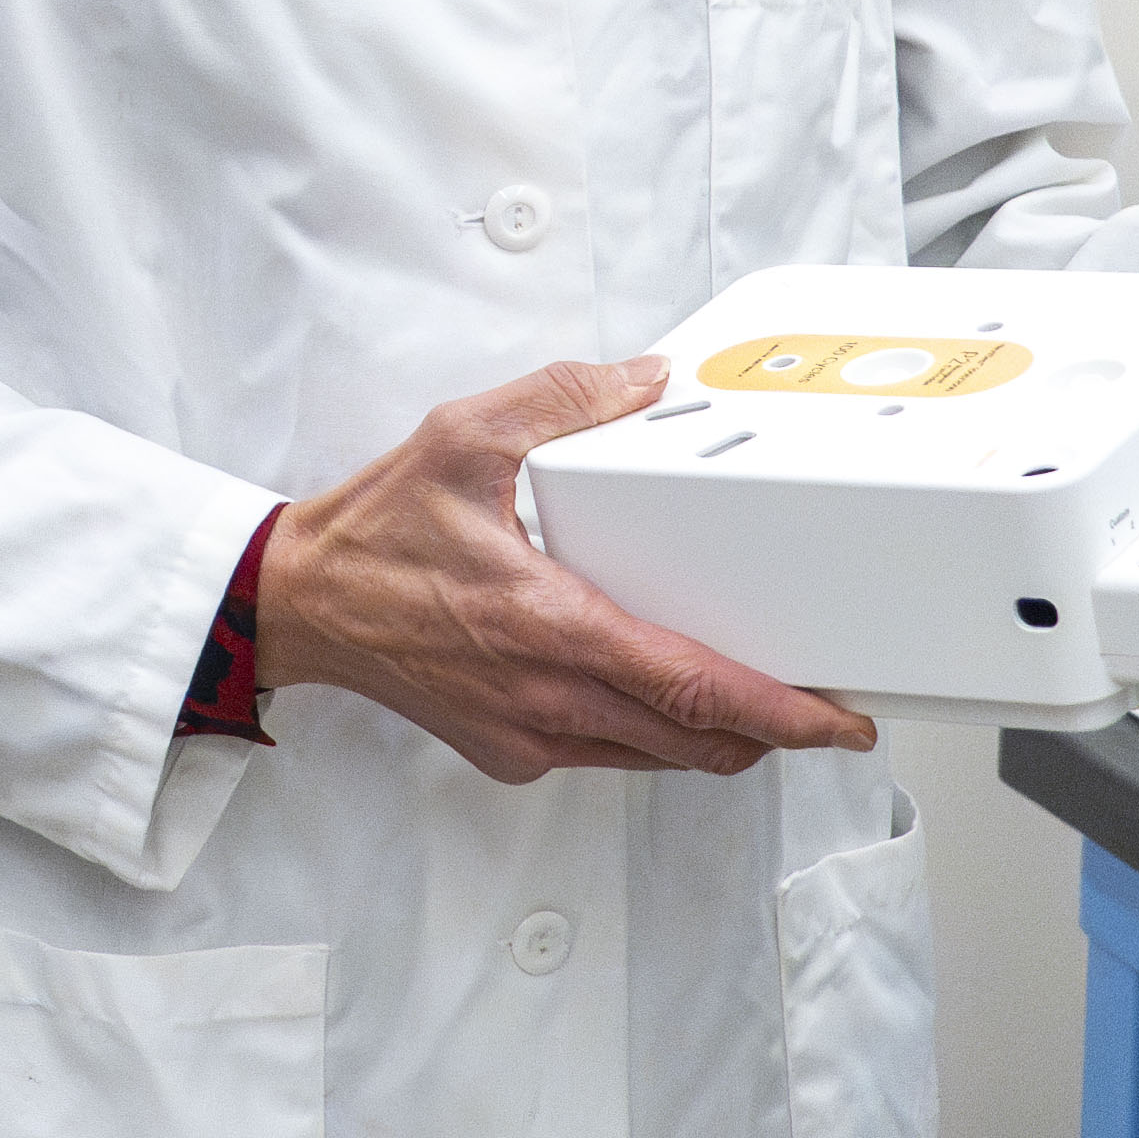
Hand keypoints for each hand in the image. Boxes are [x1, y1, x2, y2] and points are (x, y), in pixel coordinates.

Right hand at [256, 357, 878, 780]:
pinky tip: (665, 692)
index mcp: (548, 625)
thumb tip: (646, 381)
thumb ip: (563, 399)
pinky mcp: (509, 750)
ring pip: (657, 757)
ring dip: (716, 735)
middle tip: (826, 709)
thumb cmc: (373, 532)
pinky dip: (655, 733)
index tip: (837, 721)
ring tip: (759, 696)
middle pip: (695, 742)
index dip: (780, 713)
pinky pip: (610, 754)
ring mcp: (528, 736)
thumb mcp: (463, 437)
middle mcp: (546, 698)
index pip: (692, 688)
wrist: (300, 604)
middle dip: (772, 731)